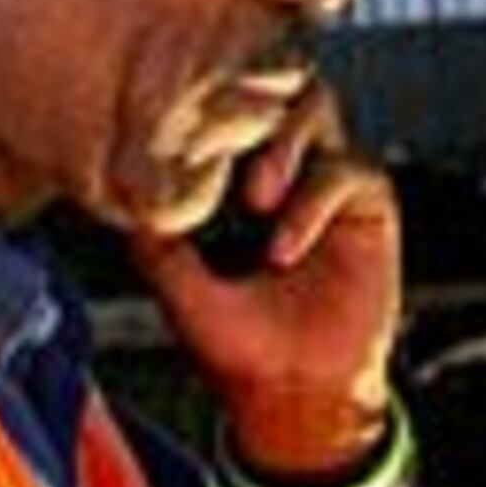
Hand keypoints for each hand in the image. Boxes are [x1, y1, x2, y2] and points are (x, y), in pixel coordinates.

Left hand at [127, 78, 401, 480]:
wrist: (292, 399)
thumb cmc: (238, 349)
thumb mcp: (179, 289)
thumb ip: (154, 242)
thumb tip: (115, 197)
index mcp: (240, 178)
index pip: (229, 109)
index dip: (207, 107)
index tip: (177, 131)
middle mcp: (289, 169)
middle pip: (277, 87)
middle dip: (249, 108)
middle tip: (223, 157)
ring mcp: (330, 183)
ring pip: (319, 110)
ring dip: (284, 144)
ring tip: (256, 198)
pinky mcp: (370, 208)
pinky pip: (350, 172)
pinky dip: (312, 202)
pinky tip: (281, 248)